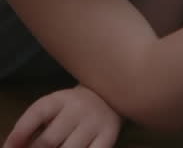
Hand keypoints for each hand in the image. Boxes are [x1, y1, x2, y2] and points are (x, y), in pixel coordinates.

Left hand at [3, 86, 120, 147]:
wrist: (109, 97)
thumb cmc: (71, 109)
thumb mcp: (52, 110)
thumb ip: (32, 127)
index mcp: (59, 100)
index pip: (34, 116)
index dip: (18, 135)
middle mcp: (78, 109)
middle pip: (48, 141)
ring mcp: (95, 123)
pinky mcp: (109, 136)